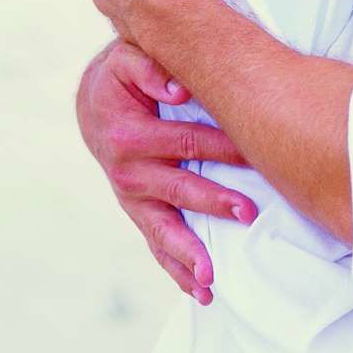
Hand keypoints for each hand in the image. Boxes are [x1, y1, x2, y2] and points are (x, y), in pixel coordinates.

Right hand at [77, 41, 254, 302]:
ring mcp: (133, 197)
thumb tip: (179, 89)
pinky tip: (203, 291)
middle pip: (178, 190)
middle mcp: (128, 172)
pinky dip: (178, 269)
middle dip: (214, 201)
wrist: (96, 102)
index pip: (187, 141)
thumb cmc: (124, 78)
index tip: (256, 154)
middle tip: (247, 212)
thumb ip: (151, 68)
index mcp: (129, 134)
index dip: (223, 147)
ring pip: (163, 230)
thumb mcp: (130, 60)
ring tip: (213, 279)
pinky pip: (158, 244)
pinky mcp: (140, 211)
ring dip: (189, 254)